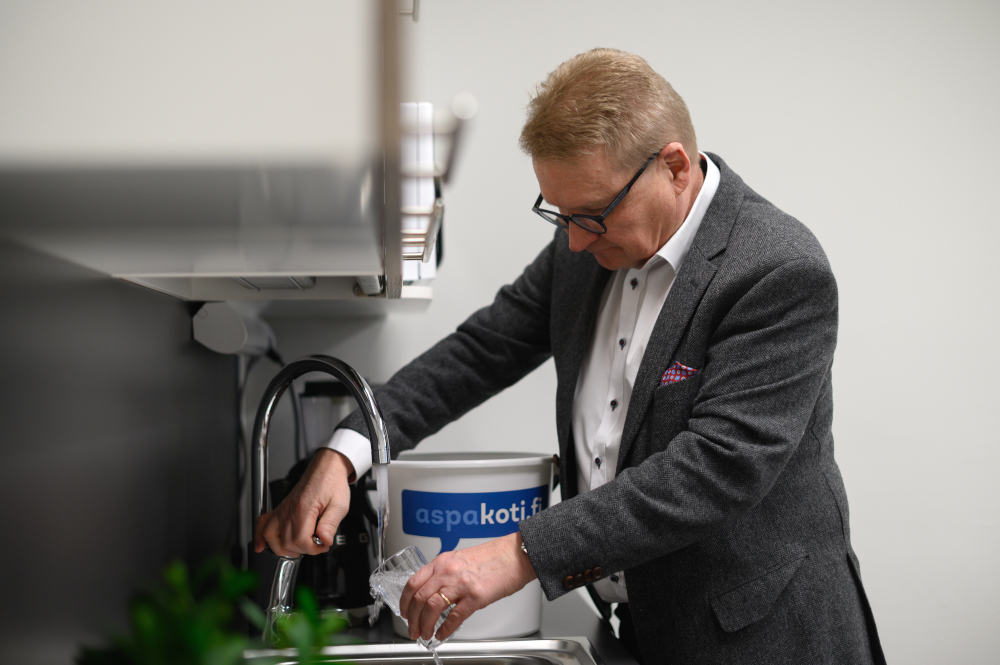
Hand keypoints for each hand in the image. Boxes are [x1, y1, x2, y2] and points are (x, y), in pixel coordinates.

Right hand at [253, 448, 353, 557]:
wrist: (327, 467)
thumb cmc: (332, 483)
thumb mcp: (339, 505)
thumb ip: (331, 525)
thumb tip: (324, 541)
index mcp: (304, 508)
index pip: (300, 540)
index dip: (313, 549)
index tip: (323, 545)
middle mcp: (289, 509)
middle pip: (287, 542)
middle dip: (303, 549)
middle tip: (318, 544)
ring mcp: (283, 509)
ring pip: (271, 536)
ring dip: (283, 549)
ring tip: (298, 550)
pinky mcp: (281, 508)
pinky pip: (263, 522)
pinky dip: (259, 536)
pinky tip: (261, 546)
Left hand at [399, 532, 536, 641]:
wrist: (515, 554)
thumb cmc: (491, 557)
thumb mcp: (460, 559)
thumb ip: (445, 573)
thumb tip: (432, 593)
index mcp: (442, 562)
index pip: (413, 583)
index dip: (405, 602)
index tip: (405, 612)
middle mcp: (448, 571)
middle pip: (420, 598)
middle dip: (412, 619)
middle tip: (413, 630)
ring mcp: (461, 584)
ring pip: (432, 607)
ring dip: (425, 625)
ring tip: (426, 633)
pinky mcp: (476, 596)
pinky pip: (454, 617)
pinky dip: (445, 629)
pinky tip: (442, 634)